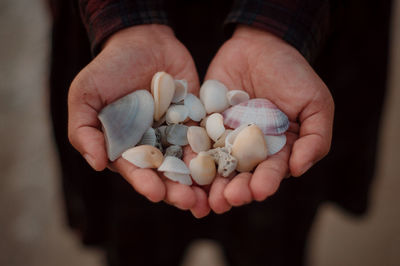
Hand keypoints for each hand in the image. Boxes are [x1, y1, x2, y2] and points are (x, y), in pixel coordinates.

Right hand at [68, 24, 209, 217]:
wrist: (143, 40)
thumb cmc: (109, 67)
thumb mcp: (86, 95)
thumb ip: (85, 130)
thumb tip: (97, 164)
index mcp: (127, 145)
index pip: (136, 170)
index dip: (145, 183)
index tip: (156, 193)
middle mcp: (153, 145)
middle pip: (167, 173)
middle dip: (177, 190)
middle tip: (191, 203)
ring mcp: (177, 133)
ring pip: (190, 162)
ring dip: (199, 181)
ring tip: (211, 197)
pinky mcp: (197, 120)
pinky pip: (208, 138)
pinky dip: (216, 153)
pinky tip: (226, 166)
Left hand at [205, 25, 333, 212]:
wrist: (258, 44)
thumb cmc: (292, 73)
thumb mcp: (315, 102)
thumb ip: (316, 138)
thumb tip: (298, 170)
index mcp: (278, 148)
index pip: (272, 170)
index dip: (266, 182)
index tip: (259, 190)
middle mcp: (250, 149)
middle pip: (242, 175)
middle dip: (236, 189)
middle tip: (227, 200)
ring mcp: (226, 138)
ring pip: (218, 167)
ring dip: (212, 184)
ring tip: (207, 199)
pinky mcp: (205, 126)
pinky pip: (197, 144)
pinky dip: (192, 159)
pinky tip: (187, 173)